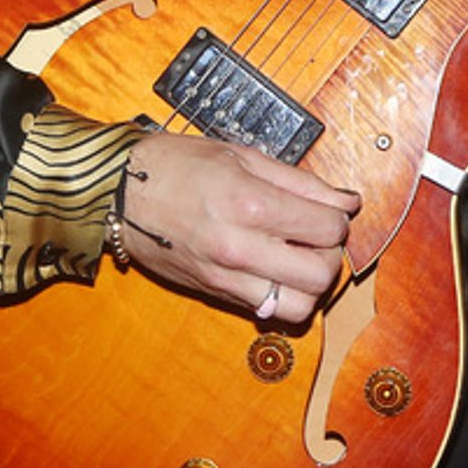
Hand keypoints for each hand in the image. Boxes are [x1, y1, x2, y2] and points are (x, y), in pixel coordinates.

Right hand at [117, 133, 360, 323]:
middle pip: (320, 276)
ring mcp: (225, 277)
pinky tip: (274, 268)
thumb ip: (300, 182)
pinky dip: (283, 296)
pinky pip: (267, 312)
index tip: (332, 211)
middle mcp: (239, 247)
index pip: (326, 229)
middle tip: (320, 235)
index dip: (340, 219)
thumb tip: (346, 200)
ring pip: (299, 308)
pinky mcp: (215, 295)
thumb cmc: (177, 164)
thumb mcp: (243, 155)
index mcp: (250, 203)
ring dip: (311, 285)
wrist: (120, 192)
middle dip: (332, 255)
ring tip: (300, 257)